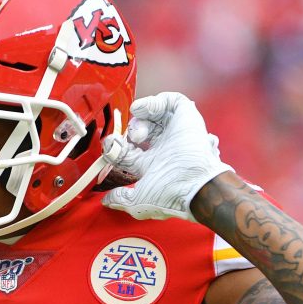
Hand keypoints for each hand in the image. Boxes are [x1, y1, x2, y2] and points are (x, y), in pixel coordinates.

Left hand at [102, 92, 232, 220]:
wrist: (195, 186)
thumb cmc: (170, 196)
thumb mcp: (138, 202)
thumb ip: (121, 199)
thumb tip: (107, 200)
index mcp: (153, 165)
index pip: (129, 150)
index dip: (116, 146)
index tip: (109, 145)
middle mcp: (164, 147)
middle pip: (142, 130)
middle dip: (131, 131)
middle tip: (130, 139)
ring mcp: (175, 132)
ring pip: (155, 114)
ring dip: (141, 117)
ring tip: (139, 129)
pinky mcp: (187, 119)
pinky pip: (173, 100)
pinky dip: (155, 101)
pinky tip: (144, 110)